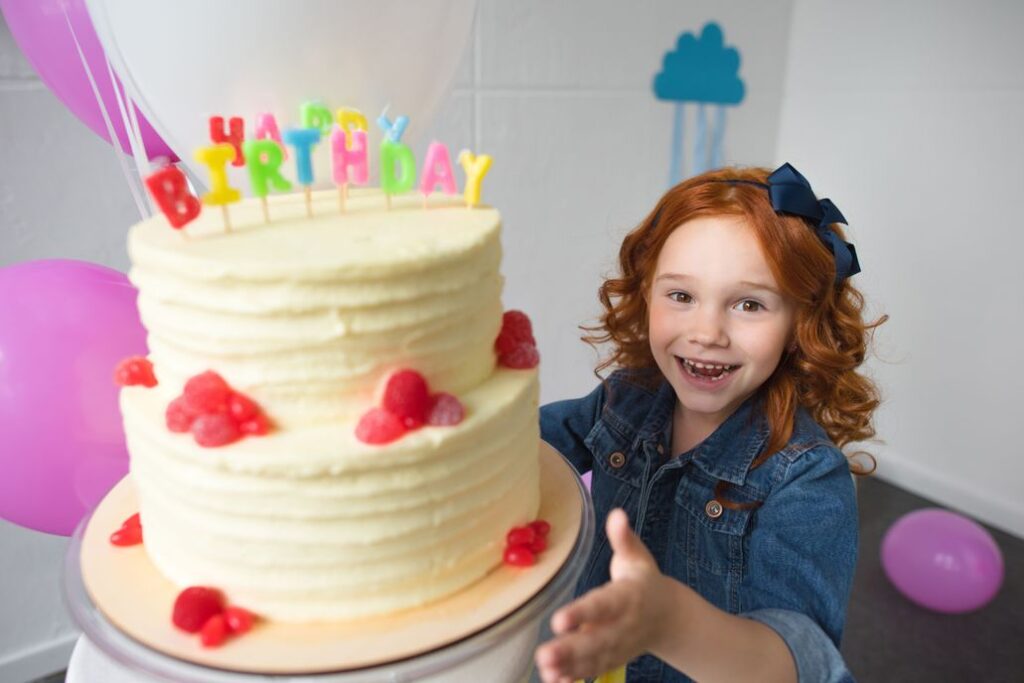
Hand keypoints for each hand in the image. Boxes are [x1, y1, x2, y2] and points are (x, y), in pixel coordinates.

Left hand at [534, 508, 668, 682]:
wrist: (669, 617)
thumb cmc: (644, 580)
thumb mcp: (637, 556)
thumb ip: (623, 538)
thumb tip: (617, 514)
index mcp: (628, 597)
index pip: (603, 605)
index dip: (582, 614)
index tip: (559, 620)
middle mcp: (622, 625)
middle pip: (596, 639)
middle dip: (571, 649)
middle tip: (545, 654)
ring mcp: (618, 645)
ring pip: (593, 658)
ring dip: (569, 666)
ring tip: (544, 670)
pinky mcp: (611, 658)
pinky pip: (594, 669)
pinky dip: (576, 677)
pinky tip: (554, 680)